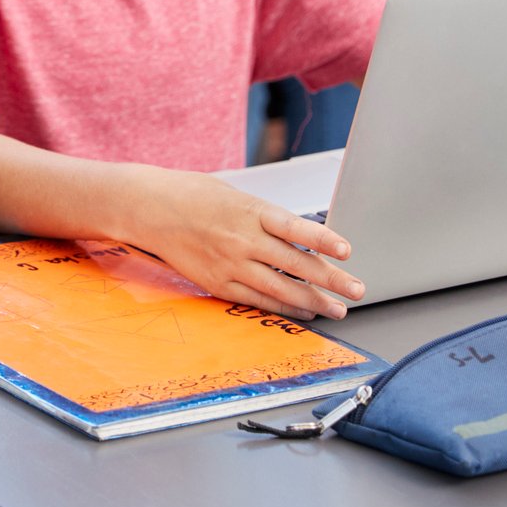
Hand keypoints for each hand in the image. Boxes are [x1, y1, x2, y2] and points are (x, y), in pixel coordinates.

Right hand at [123, 170, 365, 320]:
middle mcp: (241, 239)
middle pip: (296, 264)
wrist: (148, 208)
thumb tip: (303, 238)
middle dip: (332, 280)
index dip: (322, 240)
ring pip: (281, 287)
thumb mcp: (234, 195)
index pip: (295, 227)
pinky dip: (284, 307)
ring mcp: (229, 263)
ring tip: (338, 308)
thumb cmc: (193, 194)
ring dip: (314, 300)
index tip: (347, 251)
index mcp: (248, 210)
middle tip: (358, 290)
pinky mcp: (217, 282)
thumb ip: (266, 217)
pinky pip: (257, 299)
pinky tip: (304, 311)